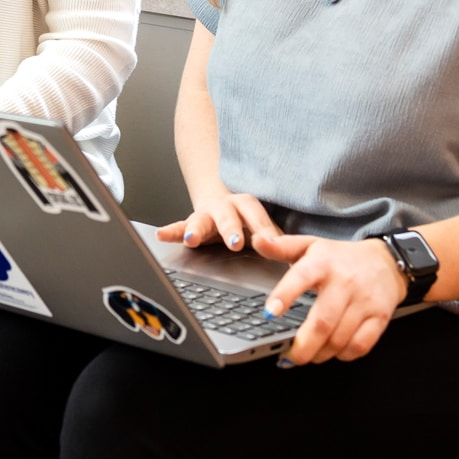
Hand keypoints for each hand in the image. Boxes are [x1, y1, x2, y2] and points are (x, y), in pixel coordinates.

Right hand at [155, 192, 278, 252]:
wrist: (220, 200)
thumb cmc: (245, 219)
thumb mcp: (261, 226)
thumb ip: (274, 239)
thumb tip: (297, 259)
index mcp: (246, 205)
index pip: (256, 215)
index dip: (262, 228)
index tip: (269, 242)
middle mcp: (225, 206)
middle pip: (228, 216)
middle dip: (230, 229)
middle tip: (235, 243)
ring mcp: (205, 214)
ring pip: (200, 220)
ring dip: (196, 230)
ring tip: (191, 240)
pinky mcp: (189, 223)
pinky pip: (178, 226)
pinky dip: (171, 231)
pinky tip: (162, 235)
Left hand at [255, 234, 408, 365]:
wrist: (386, 261)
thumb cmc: (341, 257)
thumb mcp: (311, 245)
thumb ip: (281, 246)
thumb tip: (256, 240)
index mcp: (322, 263)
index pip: (301, 277)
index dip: (284, 296)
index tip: (269, 313)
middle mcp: (344, 282)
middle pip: (322, 322)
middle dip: (303, 346)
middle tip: (289, 357)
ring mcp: (364, 301)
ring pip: (340, 338)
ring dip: (320, 354)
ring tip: (308, 356)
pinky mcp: (380, 317)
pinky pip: (361, 345)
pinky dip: (344, 355)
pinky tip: (333, 353)